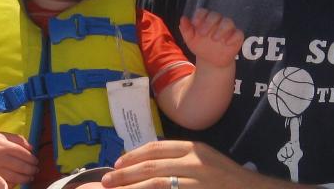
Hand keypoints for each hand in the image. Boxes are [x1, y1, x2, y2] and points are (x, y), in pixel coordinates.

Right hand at [0, 131, 38, 185]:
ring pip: (14, 176)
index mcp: (4, 146)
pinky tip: (19, 181)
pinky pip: (5, 182)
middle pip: (20, 166)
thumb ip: (18, 139)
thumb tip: (31, 148)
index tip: (36, 161)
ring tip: (31, 177)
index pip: (22, 153)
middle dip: (30, 169)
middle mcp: (0, 158)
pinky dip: (14, 182)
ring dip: (25, 178)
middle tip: (36, 169)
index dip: (31, 158)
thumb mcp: (4, 135)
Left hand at [101, 140, 299, 188]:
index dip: (133, 155)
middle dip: (125, 174)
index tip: (117, 163)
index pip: (156, 148)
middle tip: (107, 181)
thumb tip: (146, 161)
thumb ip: (179, 157)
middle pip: (151, 166)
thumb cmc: (226, 176)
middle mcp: (194, 162)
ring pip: (156, 185)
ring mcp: (197, 182)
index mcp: (194, 148)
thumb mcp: (204, 158)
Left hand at [179, 9, 242, 67]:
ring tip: (214, 39)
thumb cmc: (200, 46)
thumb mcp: (190, 40)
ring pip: (228, 22)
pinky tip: (226, 43)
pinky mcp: (236, 37)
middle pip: (215, 15)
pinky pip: (238, 34)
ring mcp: (228, 29)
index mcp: (205, 19)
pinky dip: (233, 37)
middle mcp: (217, 21)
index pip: (203, 12)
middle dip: (209, 22)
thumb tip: (182, 18)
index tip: (195, 24)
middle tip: (202, 34)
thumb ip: (186, 29)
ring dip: (221, 29)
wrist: (211, 61)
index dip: (199, 16)